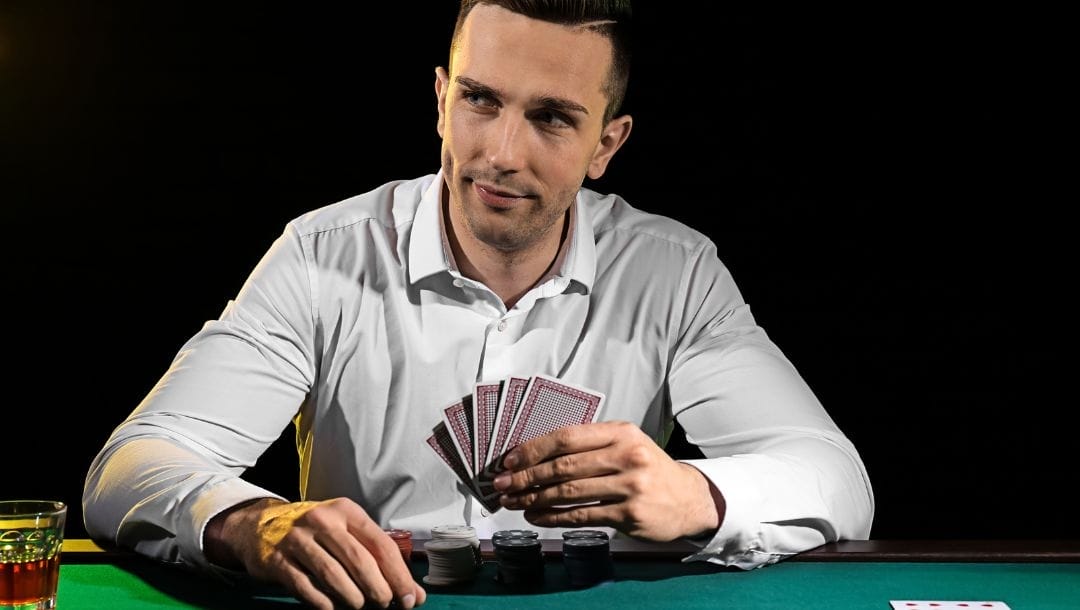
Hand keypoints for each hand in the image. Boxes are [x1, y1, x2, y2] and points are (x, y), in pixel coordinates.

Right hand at [204, 497, 425, 609]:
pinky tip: (333, 608)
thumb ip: (377, 559)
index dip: (398, 575)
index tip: (411, 598)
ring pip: (333, 575)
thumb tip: (414, 593)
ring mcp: (297, 539)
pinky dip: (324, 603)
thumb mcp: (346, 533)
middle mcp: (322, 520)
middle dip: (378, 589)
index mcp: (346, 511)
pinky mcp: (276, 560)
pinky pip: (305, 587)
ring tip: (360, 606)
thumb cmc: (315, 532)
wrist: (260, 525)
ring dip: (352, 598)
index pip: (380, 545)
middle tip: (385, 604)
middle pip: (359, 560)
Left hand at [493, 421, 723, 540]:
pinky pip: (581, 515)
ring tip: (513, 502)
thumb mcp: (626, 444)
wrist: (689, 499)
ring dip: (534, 499)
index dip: (534, 449)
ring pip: (569, 492)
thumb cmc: (649, 469)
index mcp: (621, 432)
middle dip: (526, 476)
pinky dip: (553, 517)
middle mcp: (627, 455)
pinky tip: (537, 517)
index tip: (510, 459)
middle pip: (564, 466)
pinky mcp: (629, 514)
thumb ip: (590, 444)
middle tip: (502, 484)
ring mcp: (629, 486)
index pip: (567, 437)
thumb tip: (537, 454)